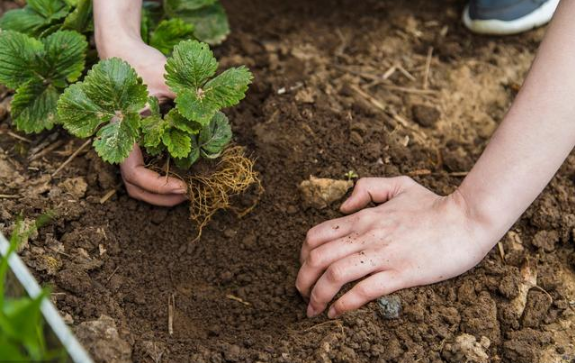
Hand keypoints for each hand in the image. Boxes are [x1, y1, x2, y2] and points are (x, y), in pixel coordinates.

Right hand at [97, 34, 185, 205]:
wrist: (120, 50)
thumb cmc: (140, 63)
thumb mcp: (166, 77)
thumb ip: (187, 98)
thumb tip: (212, 117)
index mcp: (122, 133)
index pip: (135, 174)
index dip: (158, 186)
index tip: (184, 186)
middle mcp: (120, 143)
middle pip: (134, 187)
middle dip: (161, 197)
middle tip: (190, 194)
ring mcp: (126, 143)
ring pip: (136, 181)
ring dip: (160, 191)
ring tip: (187, 188)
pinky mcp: (134, 139)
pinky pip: (143, 166)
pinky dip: (160, 176)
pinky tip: (181, 171)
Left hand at [296, 177, 495, 318]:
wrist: (467, 219)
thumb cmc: (434, 204)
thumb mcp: (398, 185)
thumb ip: (367, 188)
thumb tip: (343, 206)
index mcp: (363, 217)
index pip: (316, 235)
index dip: (302, 255)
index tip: (304, 268)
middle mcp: (366, 235)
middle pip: (317, 258)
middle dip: (302, 280)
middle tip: (301, 294)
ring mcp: (382, 255)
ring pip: (334, 276)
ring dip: (317, 296)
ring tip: (313, 309)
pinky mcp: (401, 273)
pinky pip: (363, 291)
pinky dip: (344, 305)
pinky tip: (336, 313)